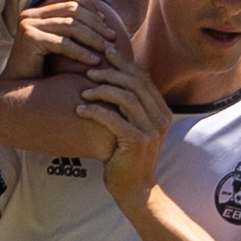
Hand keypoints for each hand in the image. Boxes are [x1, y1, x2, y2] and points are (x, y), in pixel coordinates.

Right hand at [13, 0, 125, 71]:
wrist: (18, 91)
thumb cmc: (43, 70)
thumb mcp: (59, 44)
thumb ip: (73, 29)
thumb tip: (105, 19)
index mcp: (38, 10)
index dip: (90, 7)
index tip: (106, 24)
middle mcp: (31, 13)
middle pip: (72, 10)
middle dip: (96, 24)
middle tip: (112, 38)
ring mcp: (28, 24)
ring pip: (70, 25)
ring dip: (92, 38)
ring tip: (107, 51)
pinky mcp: (29, 39)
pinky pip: (62, 43)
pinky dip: (80, 52)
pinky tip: (93, 62)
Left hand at [77, 59, 171, 207]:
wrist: (135, 188)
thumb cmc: (127, 156)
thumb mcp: (133, 127)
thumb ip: (129, 107)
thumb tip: (112, 80)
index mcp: (161, 110)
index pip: (142, 77)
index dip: (123, 63)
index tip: (105, 52)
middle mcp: (160, 117)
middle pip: (135, 83)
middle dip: (110, 73)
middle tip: (89, 72)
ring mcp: (151, 130)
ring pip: (126, 97)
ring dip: (102, 90)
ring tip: (84, 92)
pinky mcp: (138, 142)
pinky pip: (114, 119)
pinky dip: (95, 111)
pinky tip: (80, 110)